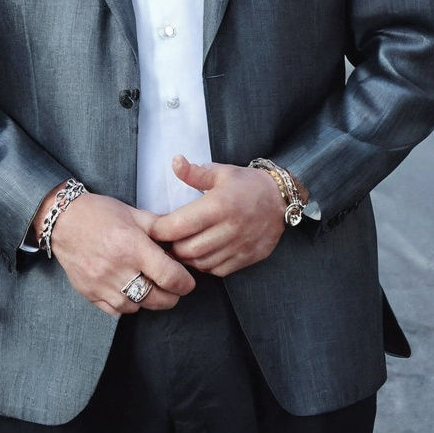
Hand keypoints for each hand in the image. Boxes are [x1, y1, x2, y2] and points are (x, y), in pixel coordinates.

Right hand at [47, 192, 195, 316]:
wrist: (62, 220)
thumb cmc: (99, 213)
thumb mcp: (133, 213)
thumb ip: (159, 228)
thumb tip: (181, 239)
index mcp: (132, 246)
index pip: (169, 276)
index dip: (184, 283)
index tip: (187, 282)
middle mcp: (118, 268)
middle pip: (156, 298)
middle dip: (172, 296)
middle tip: (173, 288)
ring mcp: (102, 284)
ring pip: (137, 307)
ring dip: (148, 300)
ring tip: (149, 286)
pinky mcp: (89, 294)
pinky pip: (116, 311)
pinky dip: (127, 305)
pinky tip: (128, 290)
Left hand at [149, 155, 285, 276]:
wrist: (281, 199)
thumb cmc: (247, 183)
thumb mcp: (221, 171)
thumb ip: (194, 172)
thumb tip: (175, 161)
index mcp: (219, 205)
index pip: (180, 226)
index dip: (160, 230)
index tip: (152, 228)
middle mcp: (229, 228)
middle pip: (187, 249)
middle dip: (171, 246)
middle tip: (165, 239)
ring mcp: (239, 246)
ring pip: (201, 263)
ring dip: (187, 258)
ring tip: (181, 247)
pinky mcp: (247, 258)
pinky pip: (218, 271)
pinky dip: (205, 266)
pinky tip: (201, 254)